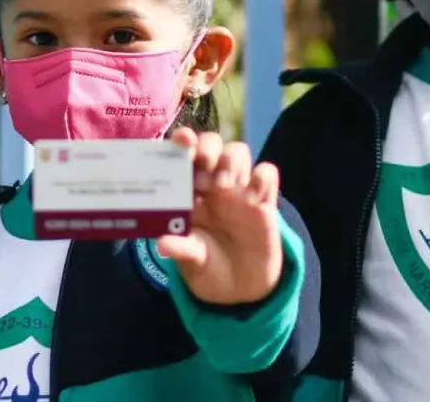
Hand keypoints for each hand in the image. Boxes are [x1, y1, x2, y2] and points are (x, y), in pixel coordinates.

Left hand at [156, 127, 283, 305]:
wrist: (240, 288)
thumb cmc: (208, 266)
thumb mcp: (192, 261)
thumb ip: (181, 249)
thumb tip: (162, 244)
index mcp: (188, 191)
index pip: (185, 154)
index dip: (184, 141)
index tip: (183, 141)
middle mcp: (212, 183)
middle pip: (212, 144)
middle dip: (208, 147)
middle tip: (203, 166)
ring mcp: (239, 189)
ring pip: (238, 151)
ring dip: (230, 160)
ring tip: (222, 185)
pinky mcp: (265, 201)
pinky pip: (268, 173)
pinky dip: (261, 177)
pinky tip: (252, 199)